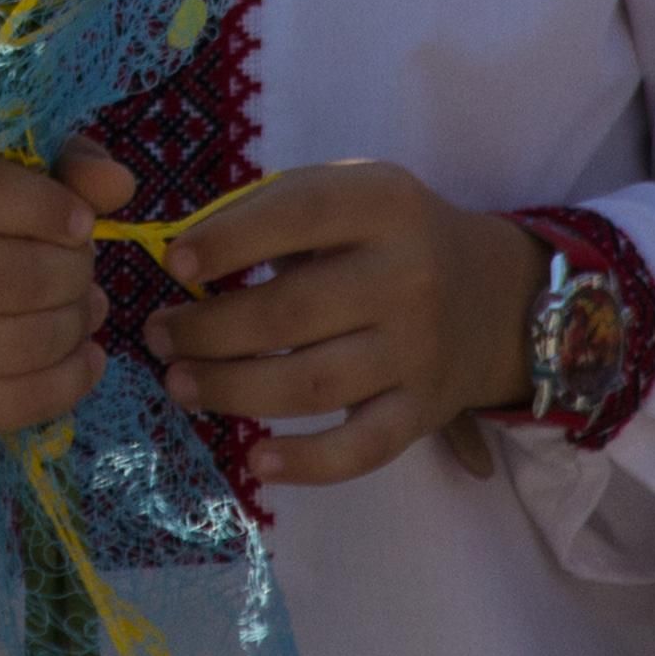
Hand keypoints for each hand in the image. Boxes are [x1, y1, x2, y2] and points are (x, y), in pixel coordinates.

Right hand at [0, 155, 105, 444]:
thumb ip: (61, 169)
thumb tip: (119, 185)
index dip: (52, 208)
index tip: (81, 222)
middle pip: (20, 277)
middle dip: (74, 273)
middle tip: (80, 269)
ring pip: (29, 342)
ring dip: (77, 324)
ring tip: (83, 309)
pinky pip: (24, 399)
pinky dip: (73, 378)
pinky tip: (84, 356)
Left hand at [139, 162, 544, 488]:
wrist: (496, 295)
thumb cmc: (389, 237)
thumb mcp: (350, 193)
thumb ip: (275, 210)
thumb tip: (184, 256)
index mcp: (384, 204)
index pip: (299, 213)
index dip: (230, 239)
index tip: (173, 263)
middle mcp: (408, 277)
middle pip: (290, 313)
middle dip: (208, 330)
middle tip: (157, 336)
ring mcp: (418, 351)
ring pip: (311, 384)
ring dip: (232, 390)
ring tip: (180, 384)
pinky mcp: (423, 411)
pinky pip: (362, 449)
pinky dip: (307, 463)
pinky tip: (255, 460)